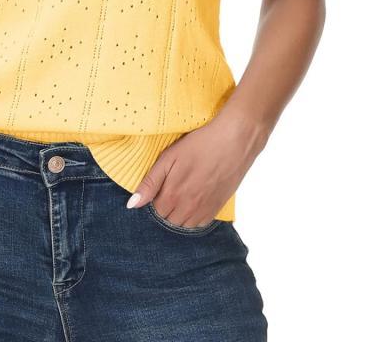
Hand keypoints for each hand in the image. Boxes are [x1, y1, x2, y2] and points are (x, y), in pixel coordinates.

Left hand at [126, 110, 270, 226]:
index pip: (155, 209)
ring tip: (186, 190)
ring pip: (184, 223)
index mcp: (172, 195)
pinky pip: (201, 223)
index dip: (157, 195)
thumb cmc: (199, 144)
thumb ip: (150, 183)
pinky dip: (196, 215)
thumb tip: (132, 205)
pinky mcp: (218, 208)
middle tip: (175, 184)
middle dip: (168, 205)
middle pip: (169, 218)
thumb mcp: (169, 158)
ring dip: (181, 212)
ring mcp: (204, 210)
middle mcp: (188, 208)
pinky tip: (198, 196)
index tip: (164, 182)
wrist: (234, 140)